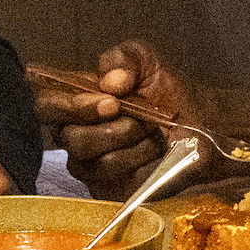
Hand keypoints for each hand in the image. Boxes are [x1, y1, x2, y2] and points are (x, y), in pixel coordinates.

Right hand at [35, 43, 249, 199]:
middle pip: (71, 139)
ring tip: (156, 136)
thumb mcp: (145, 59)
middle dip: (114, 128)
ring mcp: (91, 166)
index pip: (45, 105)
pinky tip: (159, 157)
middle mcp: (75, 135)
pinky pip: (117, 183)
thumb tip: (111, 82)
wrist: (203, 122)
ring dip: (134, 146)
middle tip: (143, 120)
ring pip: (95, 163)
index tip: (110, 102)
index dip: (71, 106)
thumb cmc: (169, 90)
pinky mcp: (112, 191)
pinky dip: (144, 167)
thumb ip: (121, 58)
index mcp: (75, 102)